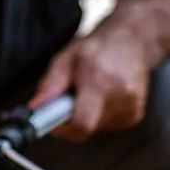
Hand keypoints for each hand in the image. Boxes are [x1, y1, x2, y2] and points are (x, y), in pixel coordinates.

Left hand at [29, 26, 152, 142]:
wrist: (133, 40)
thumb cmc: (95, 48)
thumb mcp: (66, 58)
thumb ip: (50, 85)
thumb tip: (34, 109)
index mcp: (100, 80)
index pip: (81, 123)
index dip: (63, 129)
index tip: (53, 122)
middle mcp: (119, 95)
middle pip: (86, 126)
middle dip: (73, 117)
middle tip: (71, 97)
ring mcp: (131, 107)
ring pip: (95, 128)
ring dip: (87, 115)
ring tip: (91, 91)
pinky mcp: (135, 115)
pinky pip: (107, 126)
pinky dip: (100, 115)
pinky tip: (104, 95)